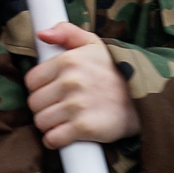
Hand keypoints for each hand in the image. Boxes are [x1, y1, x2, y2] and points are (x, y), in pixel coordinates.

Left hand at [27, 23, 138, 148]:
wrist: (142, 99)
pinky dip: (55, 140)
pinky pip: (53, 138)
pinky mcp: (84, 127)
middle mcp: (70, 81)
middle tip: (57, 108)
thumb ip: (66, 32)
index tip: (51, 92)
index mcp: (68, 60)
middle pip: (34, 103)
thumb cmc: (114, 71)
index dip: (39, 88)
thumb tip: (42, 34)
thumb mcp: (93, 44)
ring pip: (41, 122)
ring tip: (62, 121)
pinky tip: (63, 135)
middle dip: (43, 108)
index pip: (31, 81)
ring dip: (48, 125)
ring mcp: (77, 105)